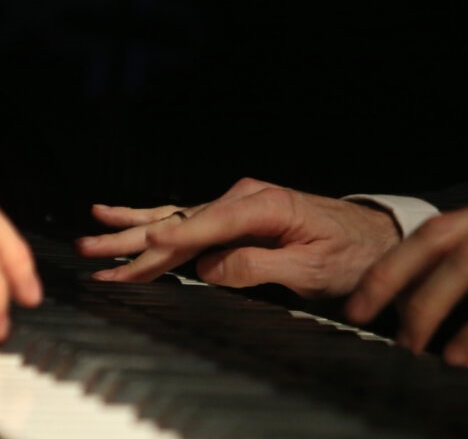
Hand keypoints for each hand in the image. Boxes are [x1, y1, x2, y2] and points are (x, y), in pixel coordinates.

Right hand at [76, 177, 402, 297]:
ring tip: (92, 234)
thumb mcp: (313, 269)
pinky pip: (186, 223)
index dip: (171, 242)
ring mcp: (236, 206)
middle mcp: (244, 199)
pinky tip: (119, 218)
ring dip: (132, 234)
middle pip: (180, 223)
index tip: (139, 250)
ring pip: (175, 222)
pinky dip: (152, 224)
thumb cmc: (351, 253)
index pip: (206, 226)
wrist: (375, 239)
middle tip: (92, 249)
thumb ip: (257, 268)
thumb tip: (208, 269)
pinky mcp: (234, 219)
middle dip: (134, 239)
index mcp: (264, 206)